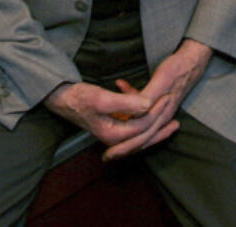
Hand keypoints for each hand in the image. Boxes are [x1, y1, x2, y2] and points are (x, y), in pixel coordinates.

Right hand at [43, 81, 177, 160]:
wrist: (61, 98)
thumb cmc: (79, 97)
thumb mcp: (102, 98)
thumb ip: (126, 103)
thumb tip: (148, 104)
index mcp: (113, 135)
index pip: (142, 126)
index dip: (156, 111)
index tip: (167, 96)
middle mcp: (114, 138)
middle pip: (144, 134)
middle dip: (161, 121)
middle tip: (174, 103)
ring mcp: (114, 133)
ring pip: (141, 132)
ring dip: (156, 123)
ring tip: (173, 117)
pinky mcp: (113, 125)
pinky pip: (135, 126)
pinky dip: (144, 118)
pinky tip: (149, 103)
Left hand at [107, 38, 211, 162]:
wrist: (192, 61)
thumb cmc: (176, 69)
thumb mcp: (161, 81)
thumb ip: (147, 97)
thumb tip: (134, 114)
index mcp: (161, 115)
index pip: (140, 137)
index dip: (124, 146)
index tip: (109, 154)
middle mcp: (162, 118)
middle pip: (141, 138)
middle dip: (123, 147)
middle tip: (106, 157)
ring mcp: (162, 112)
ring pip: (141, 129)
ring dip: (126, 133)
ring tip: (111, 142)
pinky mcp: (160, 105)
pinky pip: (143, 115)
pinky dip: (131, 112)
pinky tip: (121, 105)